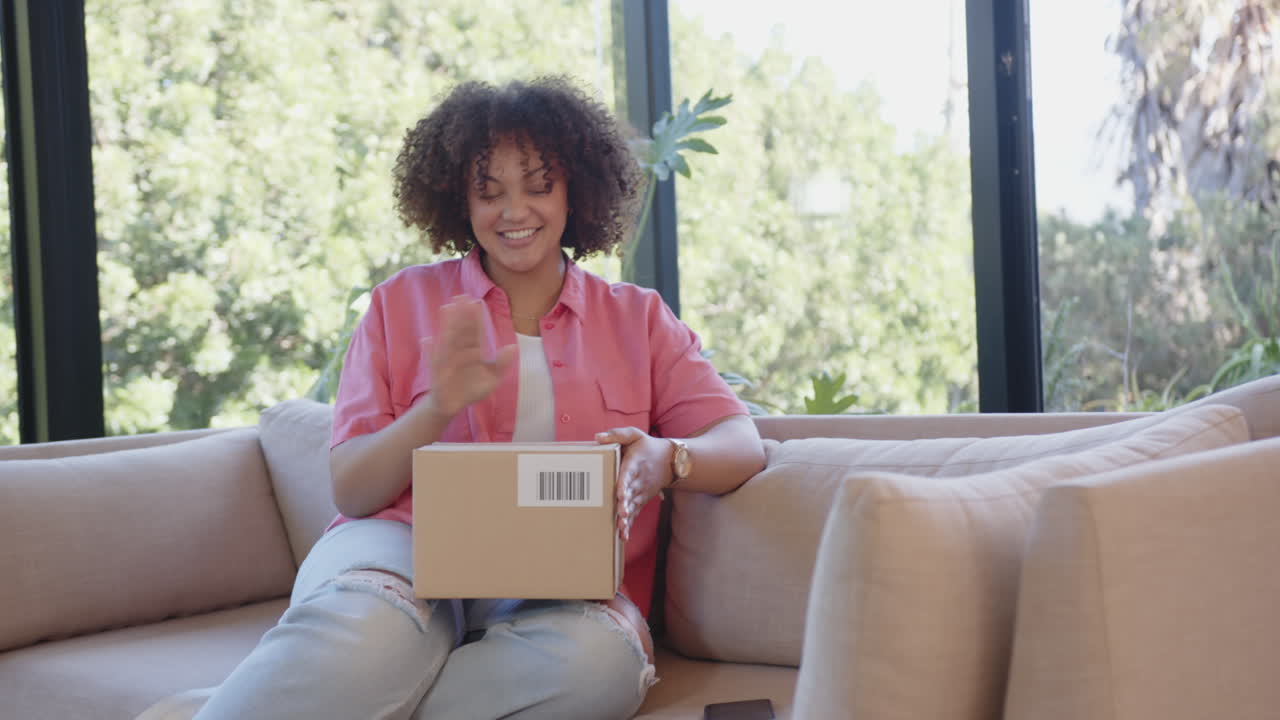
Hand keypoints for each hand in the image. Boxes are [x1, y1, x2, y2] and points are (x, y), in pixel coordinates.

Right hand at [422, 295, 516, 418]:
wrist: (453, 405)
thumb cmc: (472, 389)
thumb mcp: (492, 378)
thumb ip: (502, 363)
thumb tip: (513, 347)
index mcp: (473, 351)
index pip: (475, 331)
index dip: (475, 318)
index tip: (476, 302)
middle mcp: (460, 352)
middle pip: (461, 330)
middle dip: (461, 315)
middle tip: (461, 297)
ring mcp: (447, 360)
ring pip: (448, 340)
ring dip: (447, 326)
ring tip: (446, 310)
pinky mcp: (437, 373)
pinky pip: (434, 362)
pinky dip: (429, 352)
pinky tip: (427, 340)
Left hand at [595, 426, 673, 540]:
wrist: (671, 461)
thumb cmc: (647, 447)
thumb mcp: (635, 435)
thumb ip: (617, 434)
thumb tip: (597, 437)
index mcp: (635, 463)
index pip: (629, 473)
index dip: (625, 483)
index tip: (620, 493)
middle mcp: (639, 480)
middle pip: (631, 493)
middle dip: (626, 504)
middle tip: (621, 514)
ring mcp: (642, 492)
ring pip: (634, 506)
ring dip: (628, 517)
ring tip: (621, 528)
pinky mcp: (642, 500)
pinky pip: (636, 513)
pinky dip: (630, 524)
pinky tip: (623, 536)